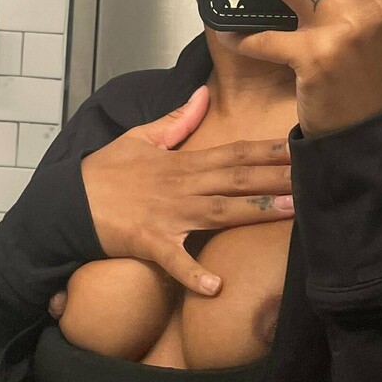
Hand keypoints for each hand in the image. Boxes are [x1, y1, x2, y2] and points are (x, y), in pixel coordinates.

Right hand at [80, 85, 292, 295]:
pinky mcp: (149, 242)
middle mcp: (182, 186)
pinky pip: (173, 260)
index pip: (234, 153)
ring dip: (255, 212)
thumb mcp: (140, 137)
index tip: (299, 146)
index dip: (267, 150)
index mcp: (183, 162)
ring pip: (220, 212)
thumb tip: (201, 95)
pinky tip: (215, 286)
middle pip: (237, 180)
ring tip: (291, 213)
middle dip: (277, 177)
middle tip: (313, 176)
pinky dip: (192, 273)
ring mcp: (168, 215)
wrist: (68, 201)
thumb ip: (176, 120)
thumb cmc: (105, 171)